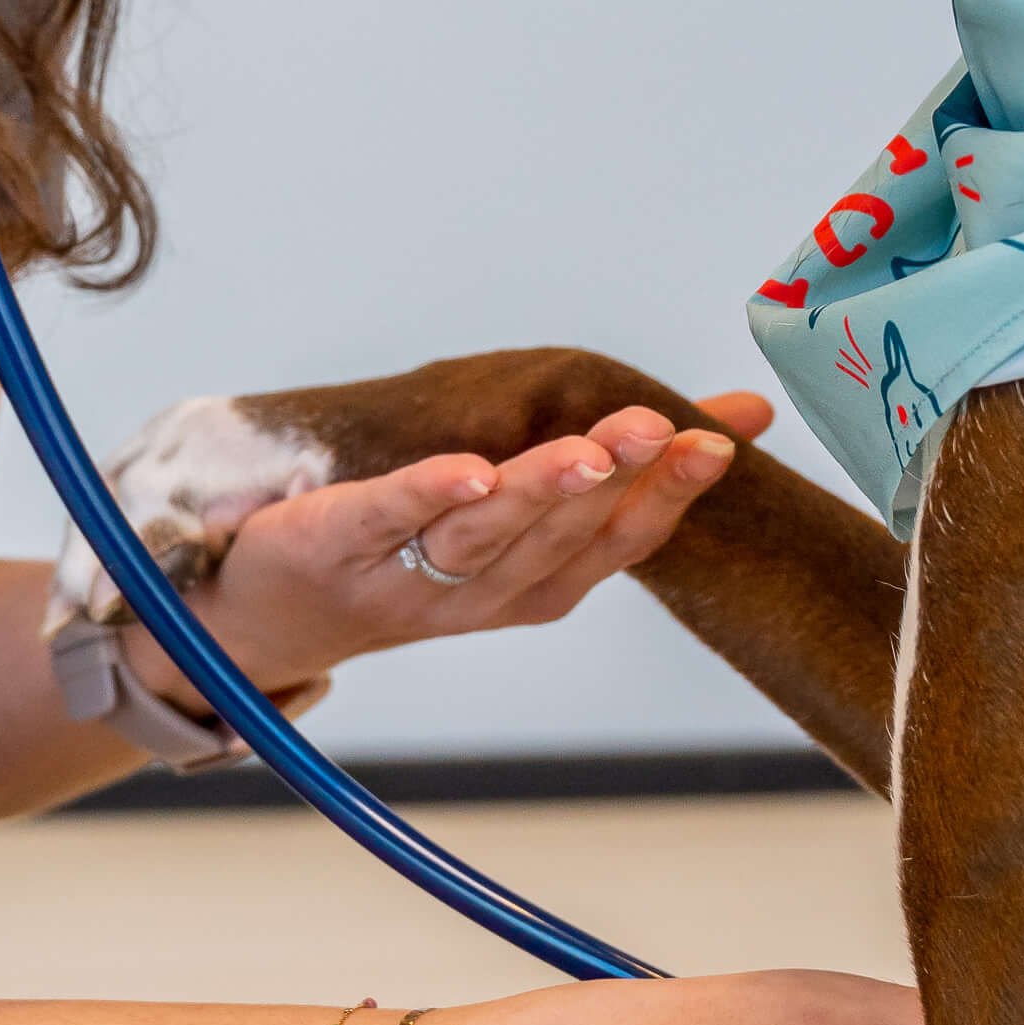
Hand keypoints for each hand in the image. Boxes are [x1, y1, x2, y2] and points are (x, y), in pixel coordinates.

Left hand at [152, 387, 780, 705]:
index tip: (711, 446)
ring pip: (483, 536)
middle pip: (554, 539)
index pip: (612, 545)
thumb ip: (621, 470)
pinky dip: (430, 495)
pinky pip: (388, 519)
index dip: (666, 498)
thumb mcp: (519, 517)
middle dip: (612, 482)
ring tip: (590, 448)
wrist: (278, 611)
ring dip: (540, 491)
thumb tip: (745, 413)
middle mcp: (476, 595)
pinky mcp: (336, 542)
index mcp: (529, 588)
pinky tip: (471, 470)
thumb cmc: (419, 549)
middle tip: (657, 431)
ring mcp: (403, 575)